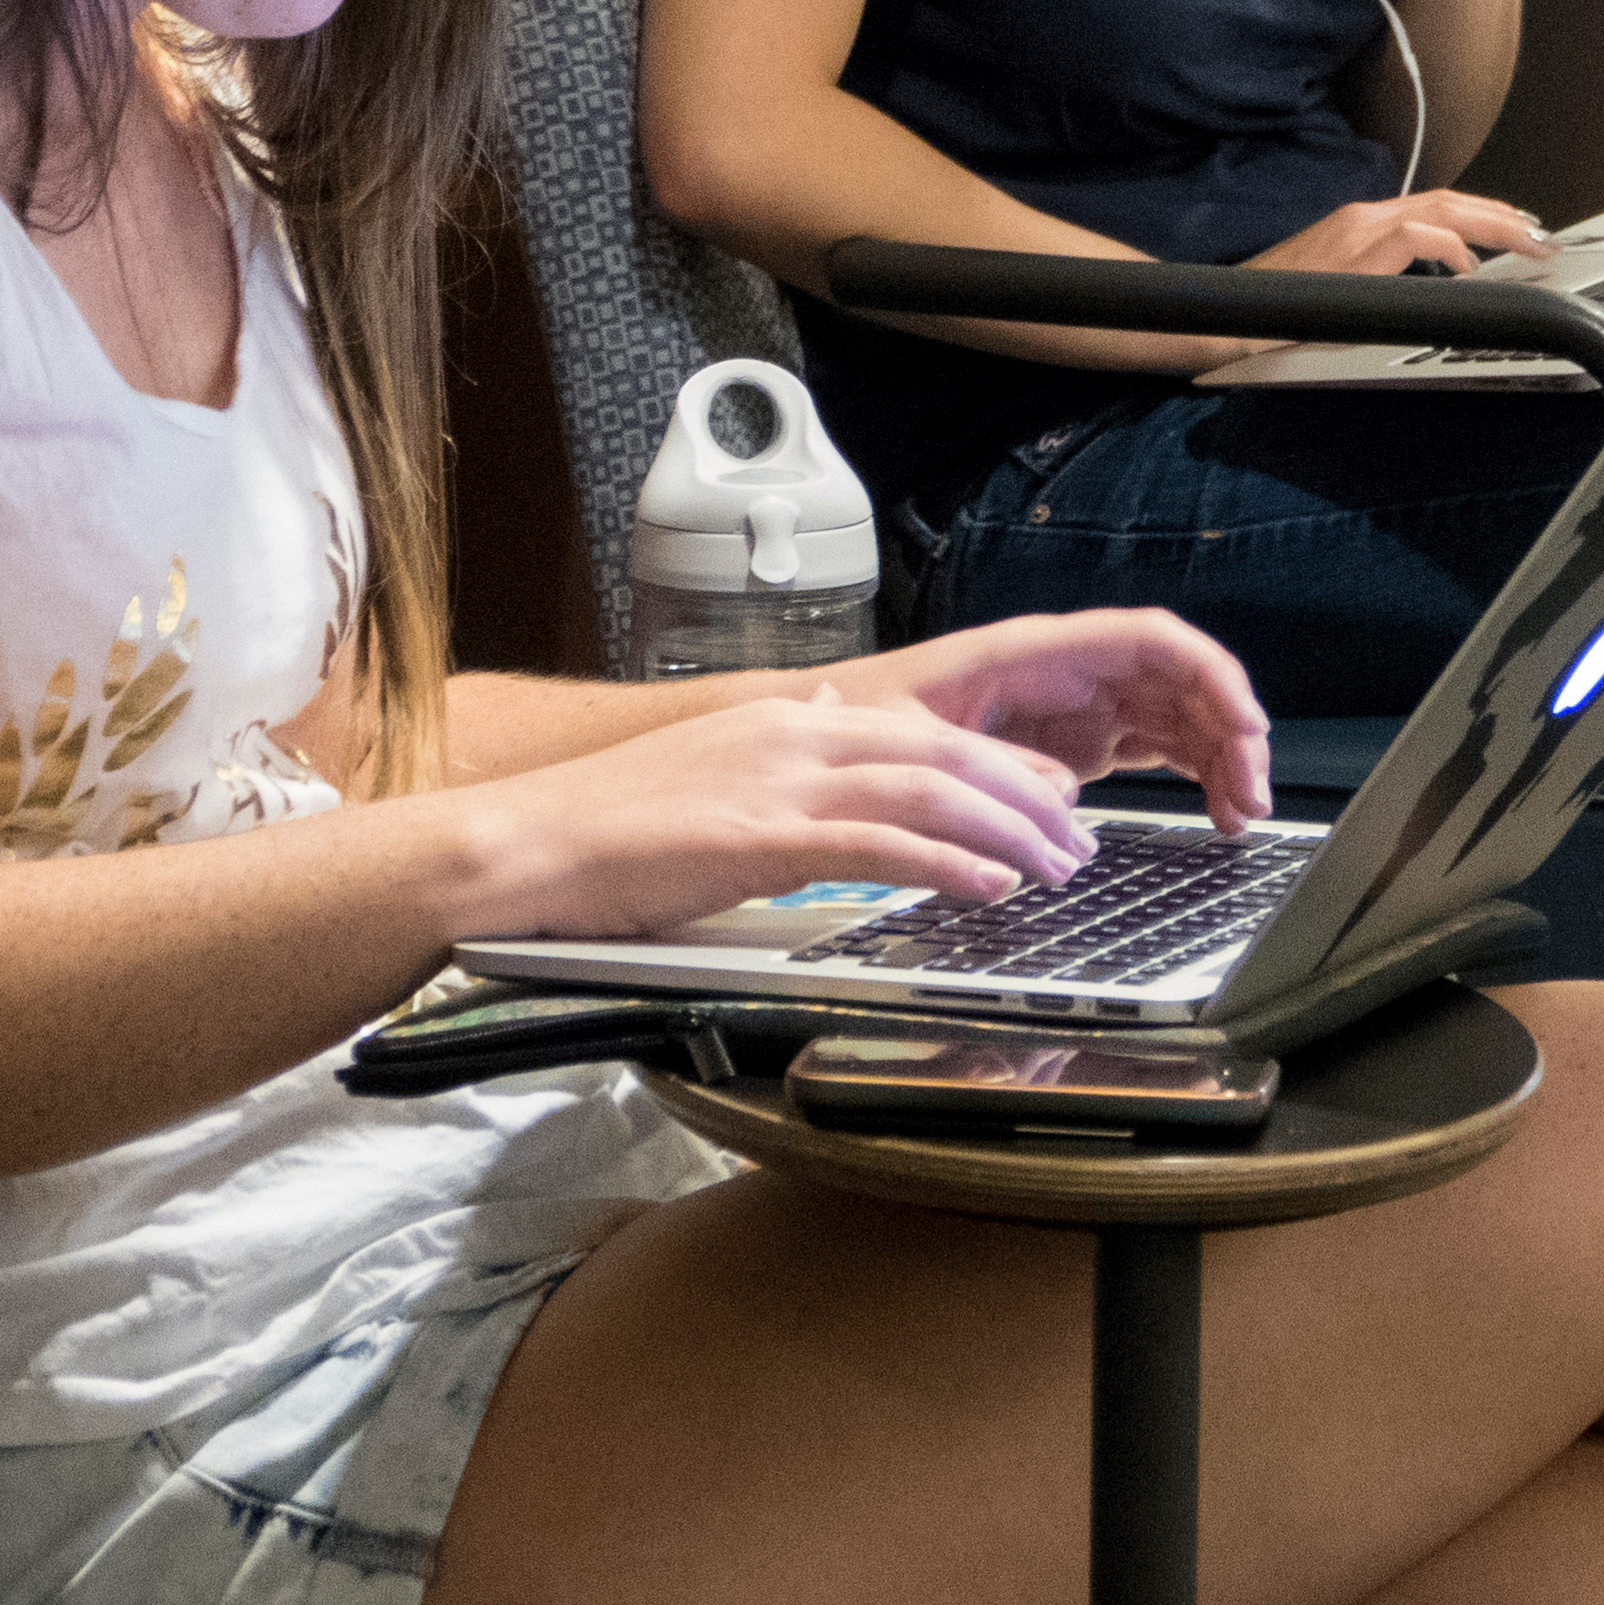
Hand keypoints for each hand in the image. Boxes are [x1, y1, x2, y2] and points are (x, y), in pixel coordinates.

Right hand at [465, 693, 1101, 941]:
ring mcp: (779, 782)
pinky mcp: (760, 837)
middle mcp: (794, 736)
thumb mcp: (712, 764)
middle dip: (1025, 798)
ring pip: (927, 791)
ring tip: (1056, 867)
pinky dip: (948, 862)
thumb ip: (780, 748)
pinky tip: (990, 886)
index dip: (999, 765)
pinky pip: (879, 845)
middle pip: (944, 754)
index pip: (921, 733)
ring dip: (1007, 832)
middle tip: (1077, 840)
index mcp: (787, 720)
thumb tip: (829, 718)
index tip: (1047, 798)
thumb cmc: (608, 825)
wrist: (526, 843)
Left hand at [835, 612, 1274, 833]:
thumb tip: (1060, 795)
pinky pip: (1160, 747)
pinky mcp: (1081, 743)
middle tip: (1251, 798)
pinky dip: (1196, 776)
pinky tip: (1212, 812)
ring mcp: (1083, 706)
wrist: (832, 735)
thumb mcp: (916, 742)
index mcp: (1039, 651)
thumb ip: (989, 763)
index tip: (1242, 729)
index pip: (1151, 640)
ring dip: (1221, 760)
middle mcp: (1073, 670)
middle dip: (1231, 732)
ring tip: (1238, 818)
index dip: (1209, 677)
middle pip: (1183, 681)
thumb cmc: (866, 718)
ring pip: (1181, 717)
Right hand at [1246, 188, 1551, 280]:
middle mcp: (1365, 217)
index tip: (1518, 231)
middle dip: (1504, 216)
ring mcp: (1359, 230)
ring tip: (1528, 242)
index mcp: (1363, 223)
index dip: (1484, 216)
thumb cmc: (1279, 310)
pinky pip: (1416, 237)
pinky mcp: (1354, 252)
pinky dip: (1450, 247)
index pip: (1437, 207)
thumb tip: (1429, 290)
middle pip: (1450, 201)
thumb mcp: (1341, 287)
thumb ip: (1381, 278)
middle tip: (1543, 235)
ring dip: (1493, 225)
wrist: (1229, 315)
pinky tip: (1470, 266)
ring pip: (1442, 210)